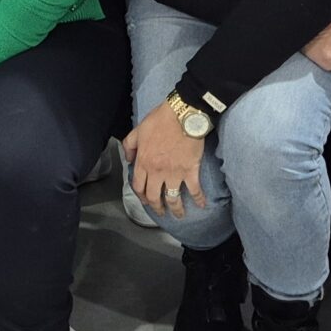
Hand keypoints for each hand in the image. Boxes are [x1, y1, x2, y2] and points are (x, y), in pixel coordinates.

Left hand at [121, 103, 207, 220]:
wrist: (183, 115)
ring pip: (172, 197)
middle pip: (153, 196)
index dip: (140, 196)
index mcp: (143, 162)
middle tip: (160, 212)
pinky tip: (201, 205)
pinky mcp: (190, 171)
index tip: (145, 200)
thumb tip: (129, 160)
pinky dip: (199, 199)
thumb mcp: (138, 130)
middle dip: (156, 207)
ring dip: (175, 209)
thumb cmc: (160, 120)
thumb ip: (130, 146)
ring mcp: (174, 173)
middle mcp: (157, 172)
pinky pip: (194, 189)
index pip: (138, 186)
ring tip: (178, 215)